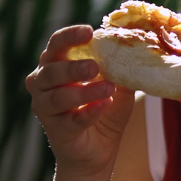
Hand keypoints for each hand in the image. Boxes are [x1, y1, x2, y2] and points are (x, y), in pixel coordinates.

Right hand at [26, 25, 134, 176]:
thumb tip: (136, 47)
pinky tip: (104, 105)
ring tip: (107, 88)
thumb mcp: (117, 84)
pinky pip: (71, 120)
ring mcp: (46, 108)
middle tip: (94, 66)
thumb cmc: (104, 108)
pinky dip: (88, 112)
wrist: (99, 149)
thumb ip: (121, 67)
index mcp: (56, 65)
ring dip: (83, 91)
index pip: (57, 45)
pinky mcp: (56, 130)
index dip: (69, 37)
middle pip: (51, 70)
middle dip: (72, 67)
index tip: (88, 31)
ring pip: (57, 96)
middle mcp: (43, 83)